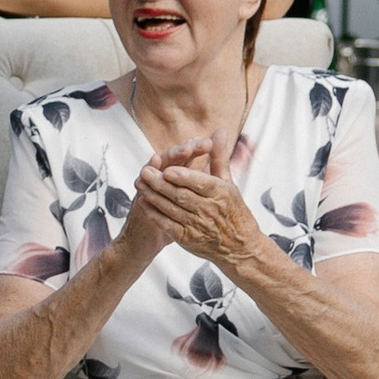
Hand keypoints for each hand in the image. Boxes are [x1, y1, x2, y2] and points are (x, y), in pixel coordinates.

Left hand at [141, 142, 264, 279]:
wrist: (239, 247)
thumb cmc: (234, 210)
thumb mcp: (229, 182)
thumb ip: (219, 156)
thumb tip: (219, 131)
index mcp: (220, 193)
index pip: (200, 183)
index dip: (183, 176)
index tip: (167, 168)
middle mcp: (209, 210)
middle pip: (181, 195)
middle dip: (161, 184)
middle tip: (144, 171)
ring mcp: (197, 225)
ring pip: (172, 209)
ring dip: (153, 196)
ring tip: (139, 183)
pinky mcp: (188, 239)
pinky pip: (168, 225)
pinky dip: (155, 214)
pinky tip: (144, 203)